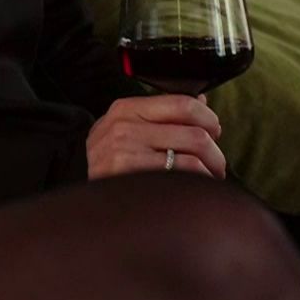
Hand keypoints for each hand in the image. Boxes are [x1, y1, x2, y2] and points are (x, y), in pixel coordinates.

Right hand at [87, 94, 226, 179]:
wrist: (85, 198)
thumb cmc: (111, 159)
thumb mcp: (126, 128)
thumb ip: (162, 114)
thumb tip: (201, 101)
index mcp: (126, 109)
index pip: (182, 103)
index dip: (208, 117)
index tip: (214, 131)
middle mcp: (124, 128)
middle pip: (195, 133)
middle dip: (215, 152)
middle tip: (215, 163)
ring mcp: (126, 153)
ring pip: (194, 157)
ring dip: (210, 170)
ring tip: (207, 178)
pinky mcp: (133, 178)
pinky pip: (183, 177)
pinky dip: (198, 184)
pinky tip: (194, 189)